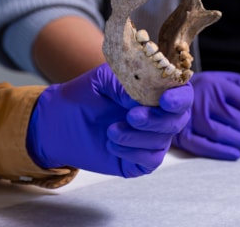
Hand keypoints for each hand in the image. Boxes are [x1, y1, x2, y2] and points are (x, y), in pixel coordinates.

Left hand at [26, 62, 192, 177]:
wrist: (58, 123)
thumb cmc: (82, 95)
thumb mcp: (101, 79)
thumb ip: (125, 83)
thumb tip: (143, 98)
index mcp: (153, 90)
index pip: (181, 93)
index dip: (179, 97)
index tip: (165, 100)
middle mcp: (157, 114)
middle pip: (178, 120)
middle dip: (157, 120)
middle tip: (132, 116)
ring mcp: (150, 138)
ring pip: (163, 141)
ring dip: (138, 136)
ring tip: (110, 130)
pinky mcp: (140, 160)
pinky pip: (151, 159)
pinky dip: (133, 152)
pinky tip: (112, 144)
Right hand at [172, 71, 239, 160]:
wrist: (165, 93)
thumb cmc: (203, 88)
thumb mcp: (223, 78)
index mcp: (219, 85)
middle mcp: (207, 101)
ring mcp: (193, 118)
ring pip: (226, 135)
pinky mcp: (183, 135)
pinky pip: (203, 145)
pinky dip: (220, 151)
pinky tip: (238, 155)